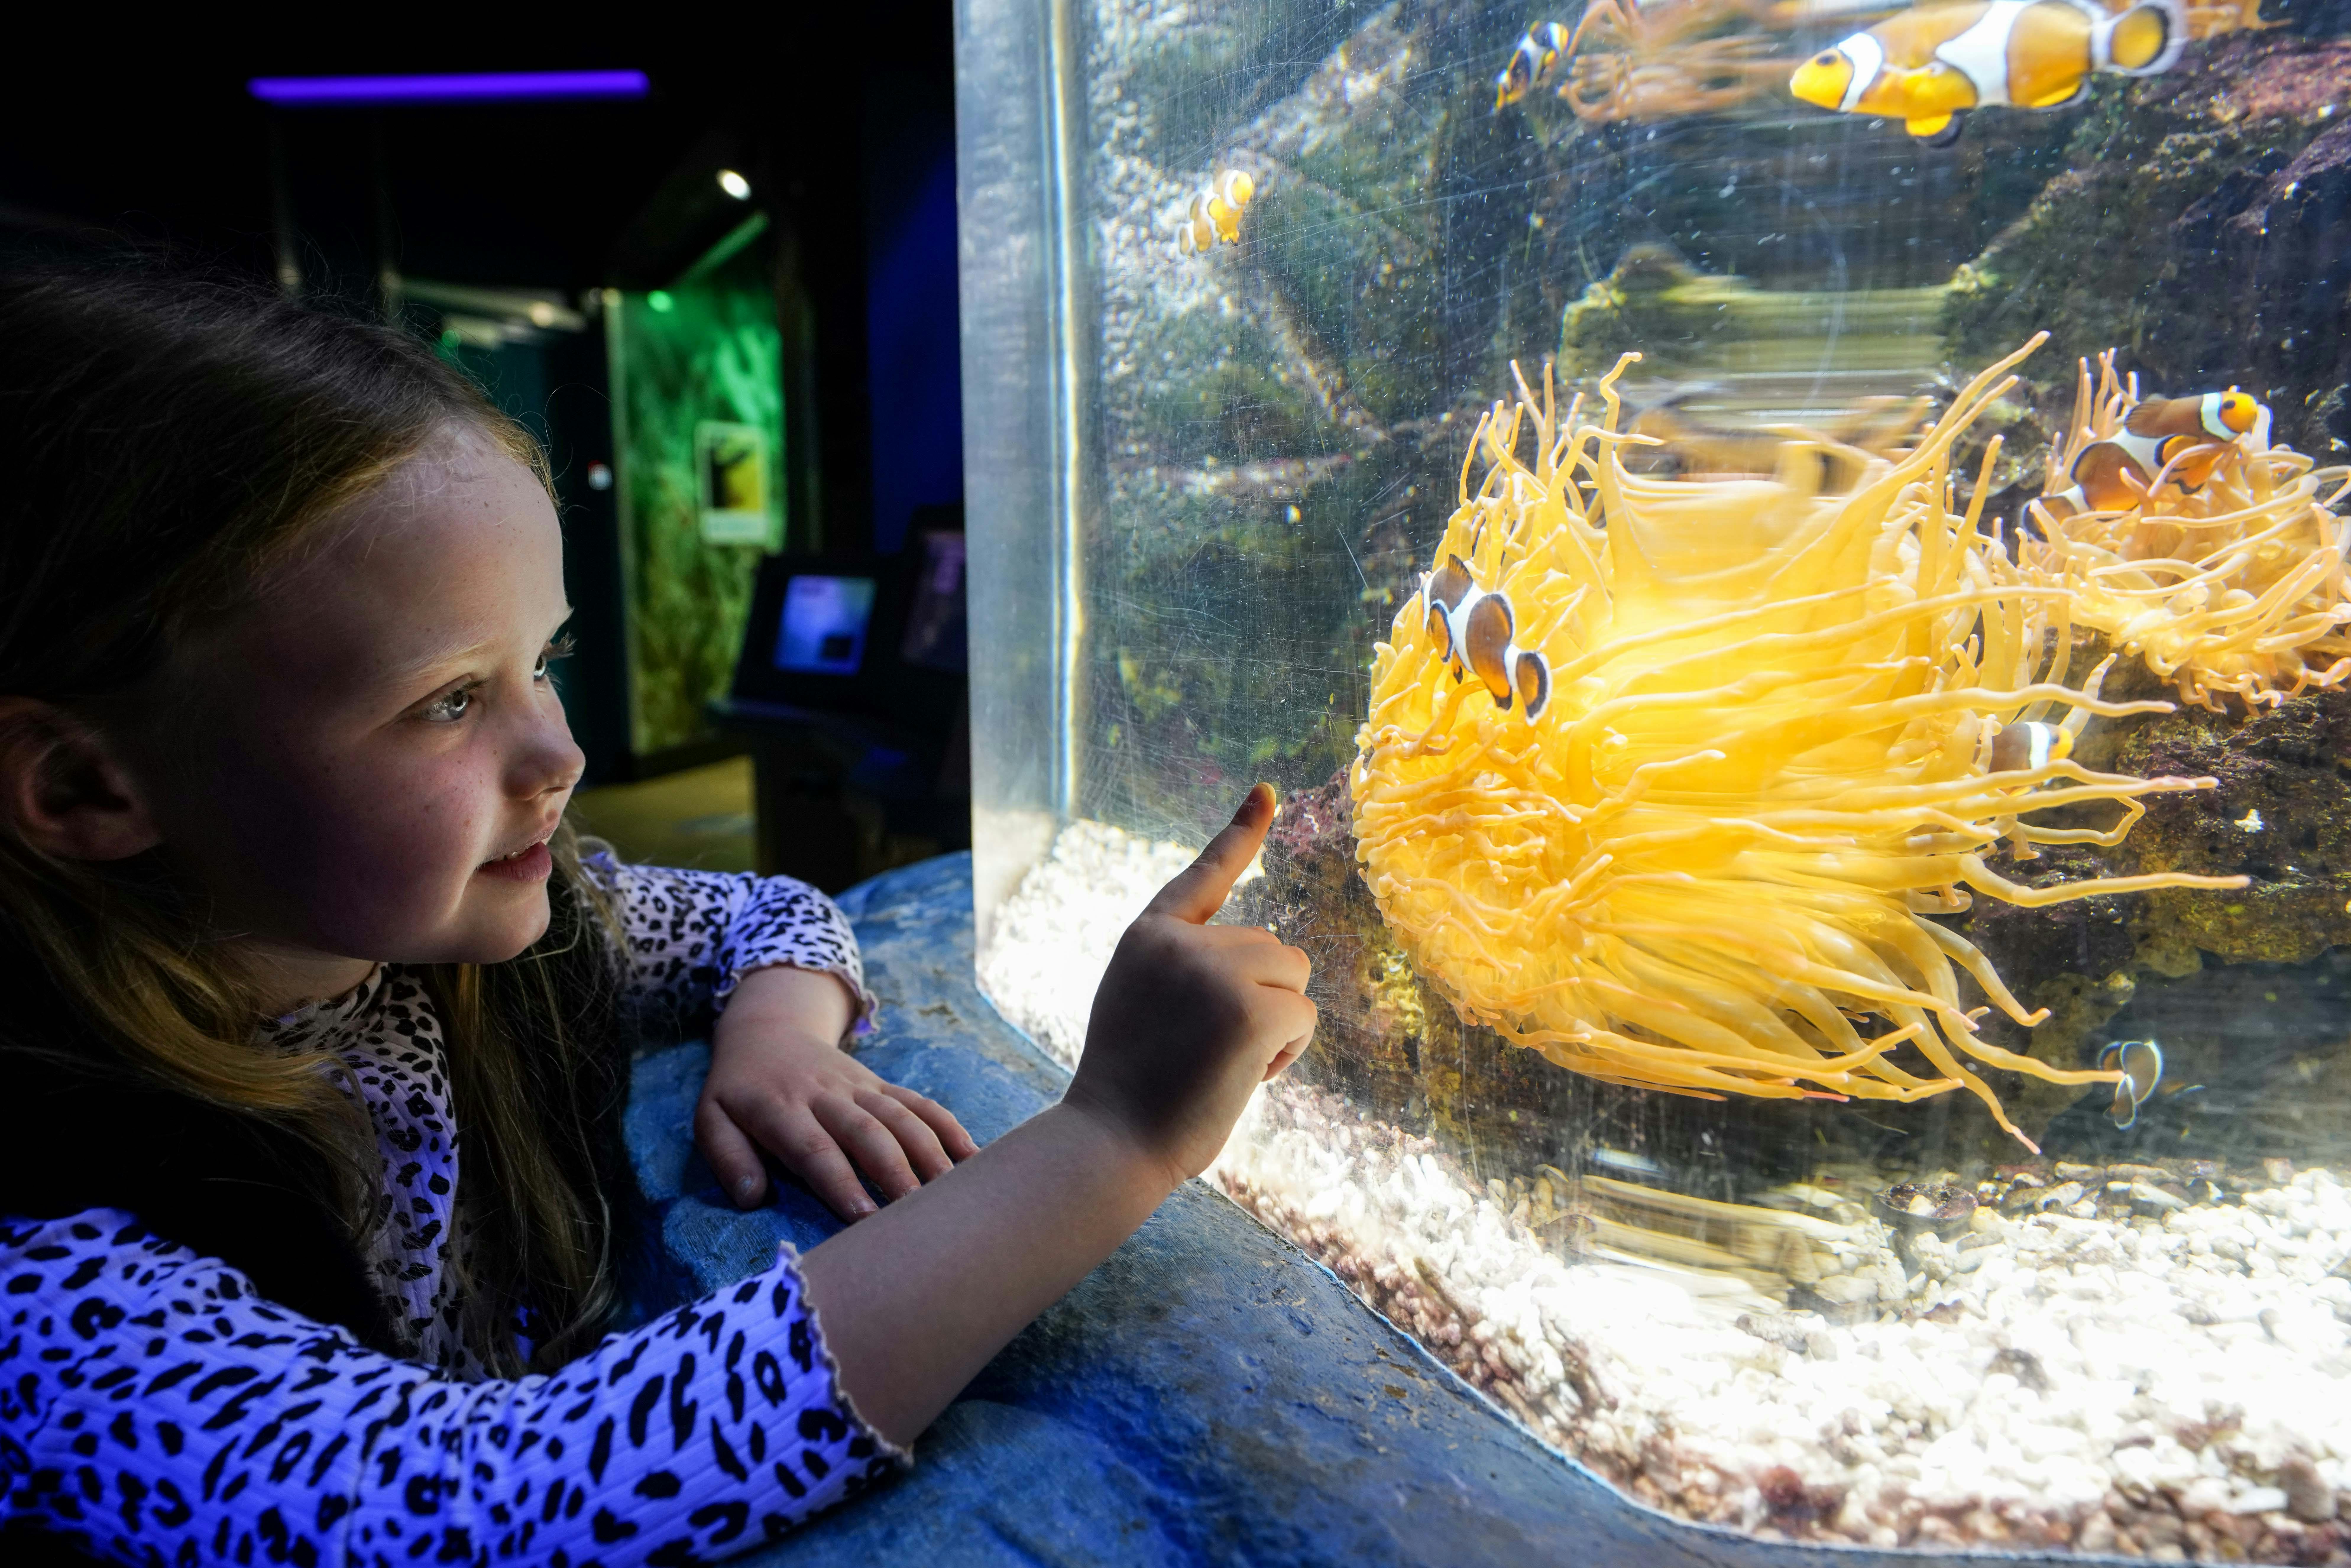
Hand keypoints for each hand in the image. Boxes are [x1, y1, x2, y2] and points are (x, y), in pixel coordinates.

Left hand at [696, 966, 977, 1219]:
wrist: (767, 1030)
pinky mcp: (881, 1085)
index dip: (840, 1183)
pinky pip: (918, 1103)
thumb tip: (751, 1199)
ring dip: (929, 1153)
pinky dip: (947, 1128)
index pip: (815, 1149)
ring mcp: (859, 1087)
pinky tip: (972, 1158)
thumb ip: (728, 1157)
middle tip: (919, 1214)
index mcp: (780, 1108)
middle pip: (867, 1133)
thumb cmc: (737, 1089)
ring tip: (953, 1193)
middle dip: (895, 1173)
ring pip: (901, 1117)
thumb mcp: (710, 1119)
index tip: (864, 1219)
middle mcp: (826, 1095)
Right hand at [1062, 783, 1316, 1183]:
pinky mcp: (1253, 1010)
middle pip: (1274, 948)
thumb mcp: (1146, 1003)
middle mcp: (1183, 943)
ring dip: (1277, 1024)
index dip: (1241, 833)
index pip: (1205, 874)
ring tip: (1225, 1062)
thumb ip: (1189, 969)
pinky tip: (1243, 1075)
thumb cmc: (1134, 1087)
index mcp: (1149, 935)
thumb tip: (1266, 965)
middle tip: (1214, 1048)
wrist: (1113, 1141)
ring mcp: (1217, 972)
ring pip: (1293, 980)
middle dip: (1264, 997)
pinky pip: (1304, 1017)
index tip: (1268, 791)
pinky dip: (1287, 1052)